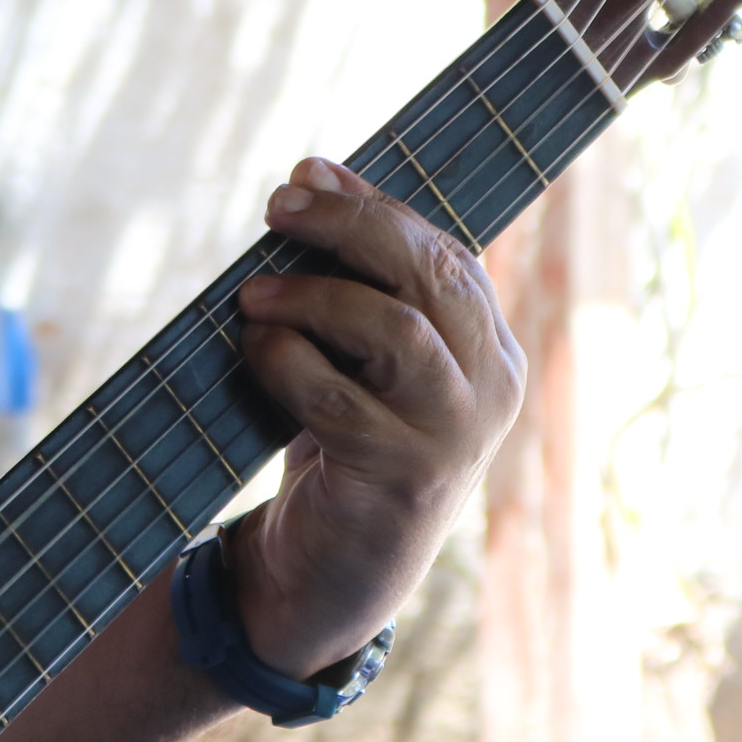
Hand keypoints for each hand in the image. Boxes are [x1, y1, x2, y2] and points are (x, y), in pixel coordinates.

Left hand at [230, 157, 524, 677]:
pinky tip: (254, 352)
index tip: (304, 172)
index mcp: (488, 348)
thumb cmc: (340, 444)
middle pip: (434, 276)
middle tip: (278, 207)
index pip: (446, 251)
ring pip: (396, 332)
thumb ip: (351, 278)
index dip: (375, 205)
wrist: (334, 569)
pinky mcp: (402, 479)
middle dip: (351, 227)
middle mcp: (489, 387)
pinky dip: (287, 363)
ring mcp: (452, 435)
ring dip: (313, 299)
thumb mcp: (357, 356)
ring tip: (251, 296)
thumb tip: (311, 172)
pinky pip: (339, 401)